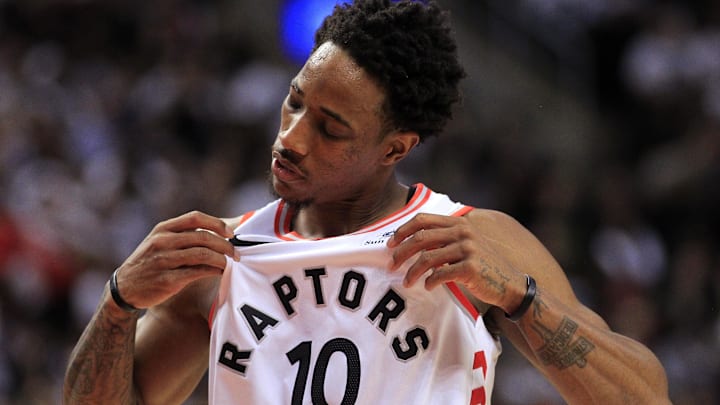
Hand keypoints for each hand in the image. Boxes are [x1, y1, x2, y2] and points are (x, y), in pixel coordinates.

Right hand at [111, 211, 235, 309]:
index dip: (217, 224)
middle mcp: (162, 242)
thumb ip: (183, 235)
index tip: (231, 234)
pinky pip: (197, 272)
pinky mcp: (167, 279)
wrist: (124, 289)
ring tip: (229, 263)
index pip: (195, 218)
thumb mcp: (160, 242)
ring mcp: (163, 260)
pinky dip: (212, 271)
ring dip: (221, 259)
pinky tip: (219, 272)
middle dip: (225, 245)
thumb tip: (218, 231)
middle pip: (203, 237)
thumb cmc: (149, 263)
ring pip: (203, 254)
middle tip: (236, 253)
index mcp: (162, 229)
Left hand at [387, 212, 525, 313]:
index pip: (423, 220)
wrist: (510, 284)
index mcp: (459, 223)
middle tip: (391, 265)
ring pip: (427, 259)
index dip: (403, 230)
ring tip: (406, 282)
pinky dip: (429, 282)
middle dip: (401, 252)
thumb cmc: (484, 266)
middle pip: (420, 238)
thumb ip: (445, 239)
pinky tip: (427, 287)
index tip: (391, 244)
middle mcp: (463, 232)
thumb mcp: (467, 244)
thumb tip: (412, 242)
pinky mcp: (470, 268)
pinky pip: (440, 275)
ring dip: (412, 272)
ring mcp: (468, 249)